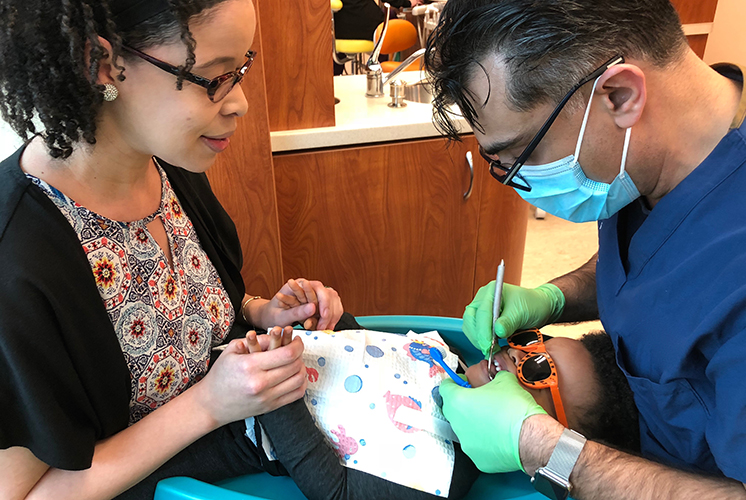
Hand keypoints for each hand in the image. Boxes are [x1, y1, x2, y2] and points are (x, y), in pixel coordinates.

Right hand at [192, 333, 307, 425]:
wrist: (211, 404)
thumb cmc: (220, 375)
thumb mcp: (231, 350)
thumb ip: (254, 340)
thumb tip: (275, 335)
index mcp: (250, 365)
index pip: (287, 354)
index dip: (297, 345)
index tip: (296, 340)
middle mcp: (260, 383)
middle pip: (295, 366)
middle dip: (300, 354)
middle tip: (296, 348)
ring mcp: (267, 397)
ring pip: (299, 380)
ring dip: (302, 368)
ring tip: (296, 361)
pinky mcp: (270, 407)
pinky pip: (296, 395)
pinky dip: (300, 383)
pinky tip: (294, 375)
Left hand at [259, 278, 342, 330]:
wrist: (269, 317)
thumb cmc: (272, 315)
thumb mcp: (281, 315)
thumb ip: (297, 312)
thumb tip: (313, 308)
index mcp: (299, 284)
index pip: (318, 288)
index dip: (323, 302)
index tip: (323, 315)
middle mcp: (309, 287)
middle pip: (328, 295)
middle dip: (327, 312)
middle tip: (322, 327)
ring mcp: (316, 294)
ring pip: (332, 302)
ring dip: (330, 316)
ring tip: (322, 329)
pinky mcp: (319, 303)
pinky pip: (332, 308)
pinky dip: (331, 319)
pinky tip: (326, 327)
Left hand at [439, 371, 545, 472]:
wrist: (531, 437)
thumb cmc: (516, 409)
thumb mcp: (505, 380)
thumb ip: (493, 377)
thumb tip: (496, 379)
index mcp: (458, 401)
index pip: (445, 387)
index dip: (454, 382)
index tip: (462, 382)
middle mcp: (457, 423)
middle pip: (453, 409)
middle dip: (464, 403)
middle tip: (480, 400)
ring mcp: (466, 443)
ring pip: (464, 429)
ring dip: (474, 423)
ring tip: (493, 419)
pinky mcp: (477, 459)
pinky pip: (477, 446)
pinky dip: (484, 441)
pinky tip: (498, 436)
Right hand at [462, 282, 564, 353]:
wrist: (539, 307)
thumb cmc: (532, 305)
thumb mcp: (522, 312)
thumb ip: (509, 322)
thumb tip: (497, 331)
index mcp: (491, 291)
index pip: (482, 312)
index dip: (483, 330)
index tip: (488, 345)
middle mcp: (483, 298)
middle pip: (471, 319)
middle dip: (478, 336)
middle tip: (488, 349)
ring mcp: (481, 309)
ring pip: (470, 326)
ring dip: (478, 339)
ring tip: (491, 349)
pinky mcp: (483, 319)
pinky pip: (475, 331)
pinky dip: (480, 340)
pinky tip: (490, 346)